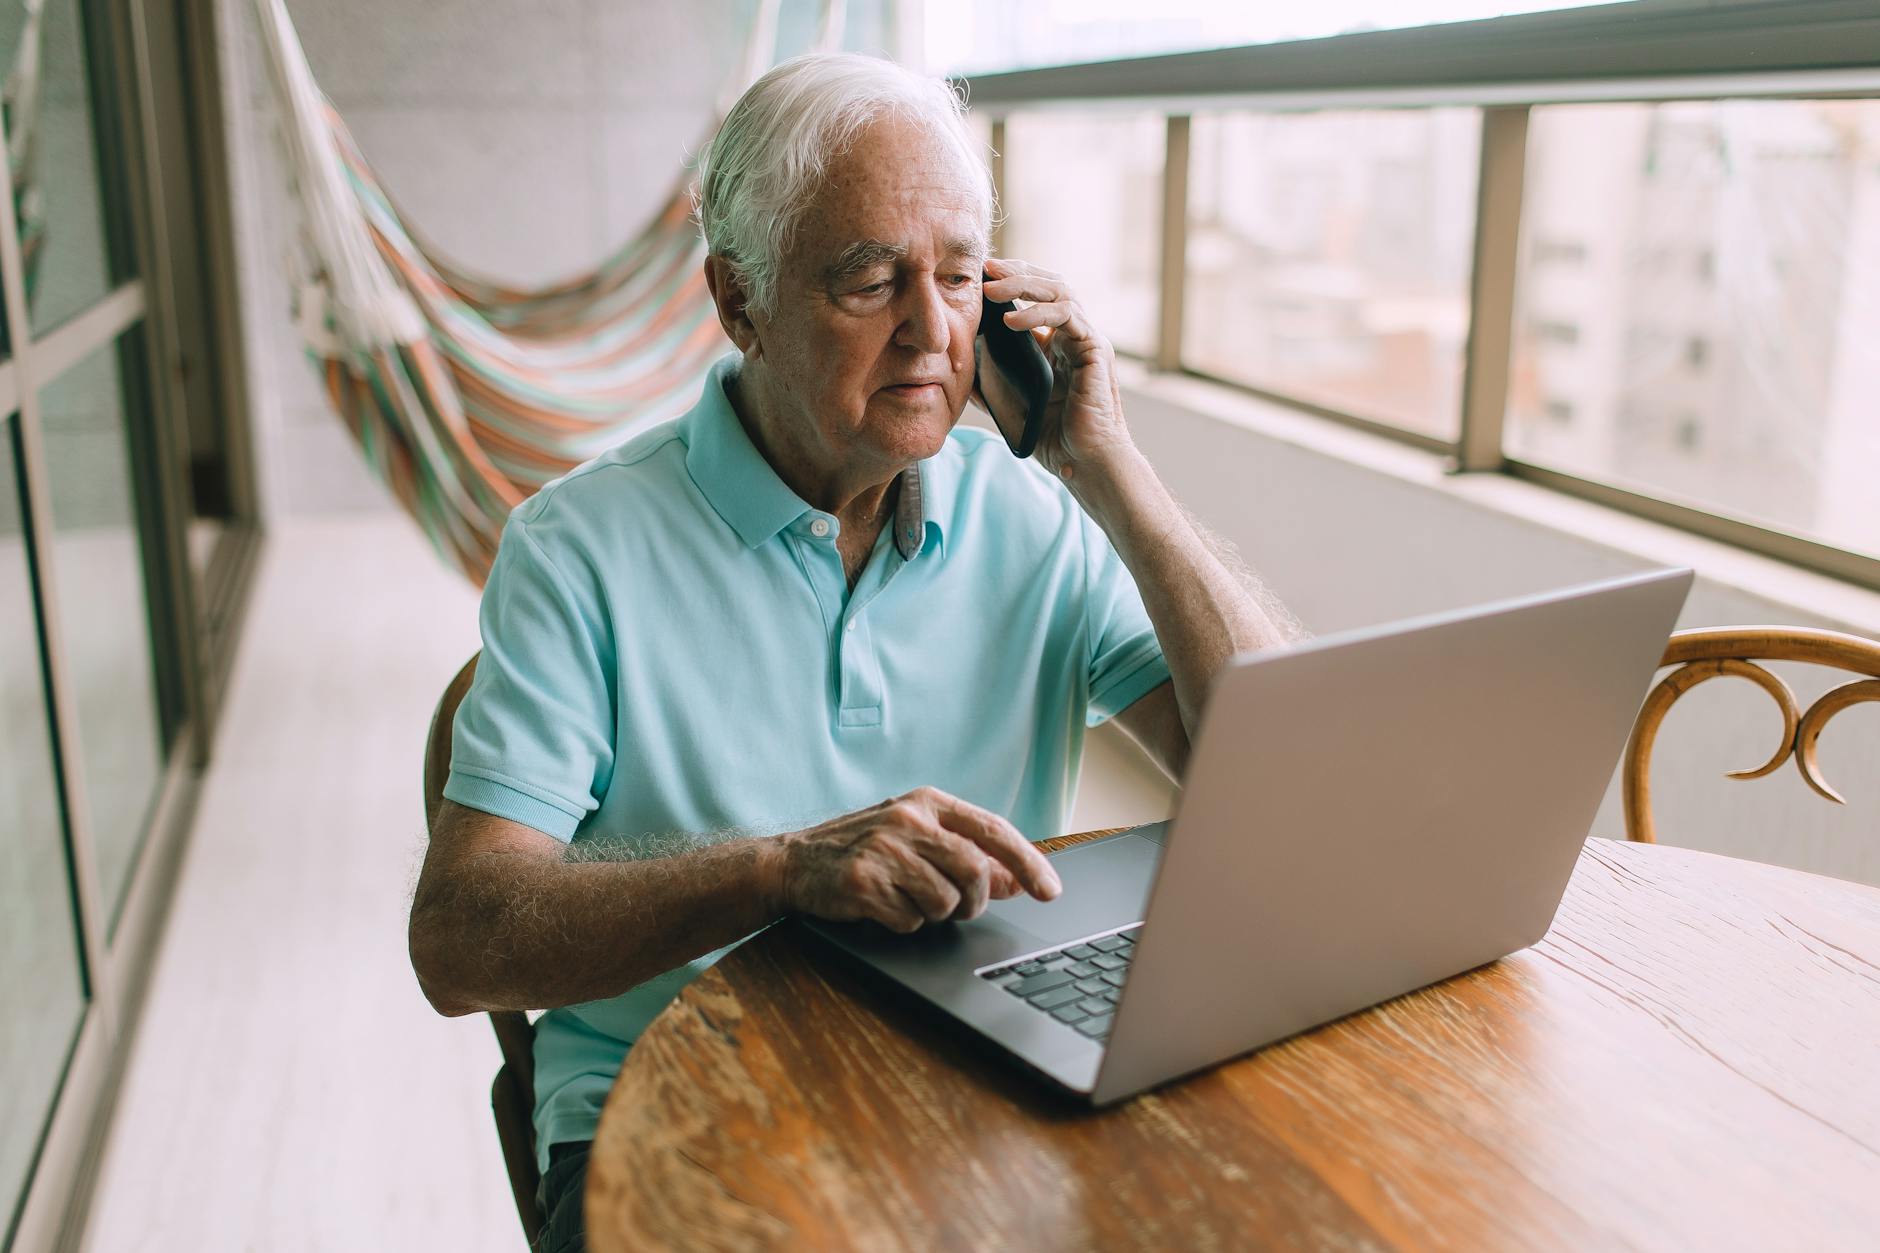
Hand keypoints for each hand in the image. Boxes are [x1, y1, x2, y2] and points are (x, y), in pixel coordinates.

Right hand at [773, 786, 1062, 932]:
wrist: (793, 863)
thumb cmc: (862, 849)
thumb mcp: (917, 841)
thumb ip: (967, 855)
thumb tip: (1016, 880)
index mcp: (927, 802)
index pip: (994, 830)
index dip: (1028, 862)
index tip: (1050, 891)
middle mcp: (908, 819)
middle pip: (974, 872)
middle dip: (974, 903)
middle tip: (957, 908)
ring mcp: (884, 850)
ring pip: (946, 903)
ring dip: (933, 914)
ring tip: (905, 898)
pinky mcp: (864, 882)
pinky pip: (911, 921)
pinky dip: (903, 923)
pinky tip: (881, 906)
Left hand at [977, 256, 1135, 479]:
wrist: (1082, 463)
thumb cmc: (1051, 437)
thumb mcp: (1009, 402)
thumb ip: (988, 380)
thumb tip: (956, 363)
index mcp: (1056, 342)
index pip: (1037, 295)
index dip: (1011, 280)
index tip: (980, 276)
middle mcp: (1074, 335)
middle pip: (1050, 283)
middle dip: (1017, 272)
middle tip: (986, 269)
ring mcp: (1087, 339)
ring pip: (1061, 291)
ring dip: (1024, 284)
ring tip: (992, 290)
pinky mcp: (1096, 350)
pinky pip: (1068, 316)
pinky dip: (1038, 312)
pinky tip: (1010, 321)